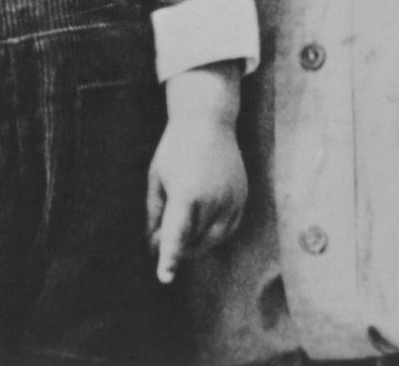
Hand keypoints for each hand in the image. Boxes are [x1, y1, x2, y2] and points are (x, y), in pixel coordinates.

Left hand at [147, 64, 246, 283]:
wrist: (208, 121)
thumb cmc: (175, 149)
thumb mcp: (157, 178)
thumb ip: (155, 214)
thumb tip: (155, 246)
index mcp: (187, 193)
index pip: (176, 234)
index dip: (169, 258)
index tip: (164, 277)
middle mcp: (213, 200)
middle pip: (194, 241)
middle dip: (178, 246)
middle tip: (161, 239)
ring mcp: (232, 201)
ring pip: (213, 239)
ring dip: (196, 242)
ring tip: (181, 227)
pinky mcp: (243, 199)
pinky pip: (228, 228)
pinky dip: (213, 232)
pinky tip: (202, 221)